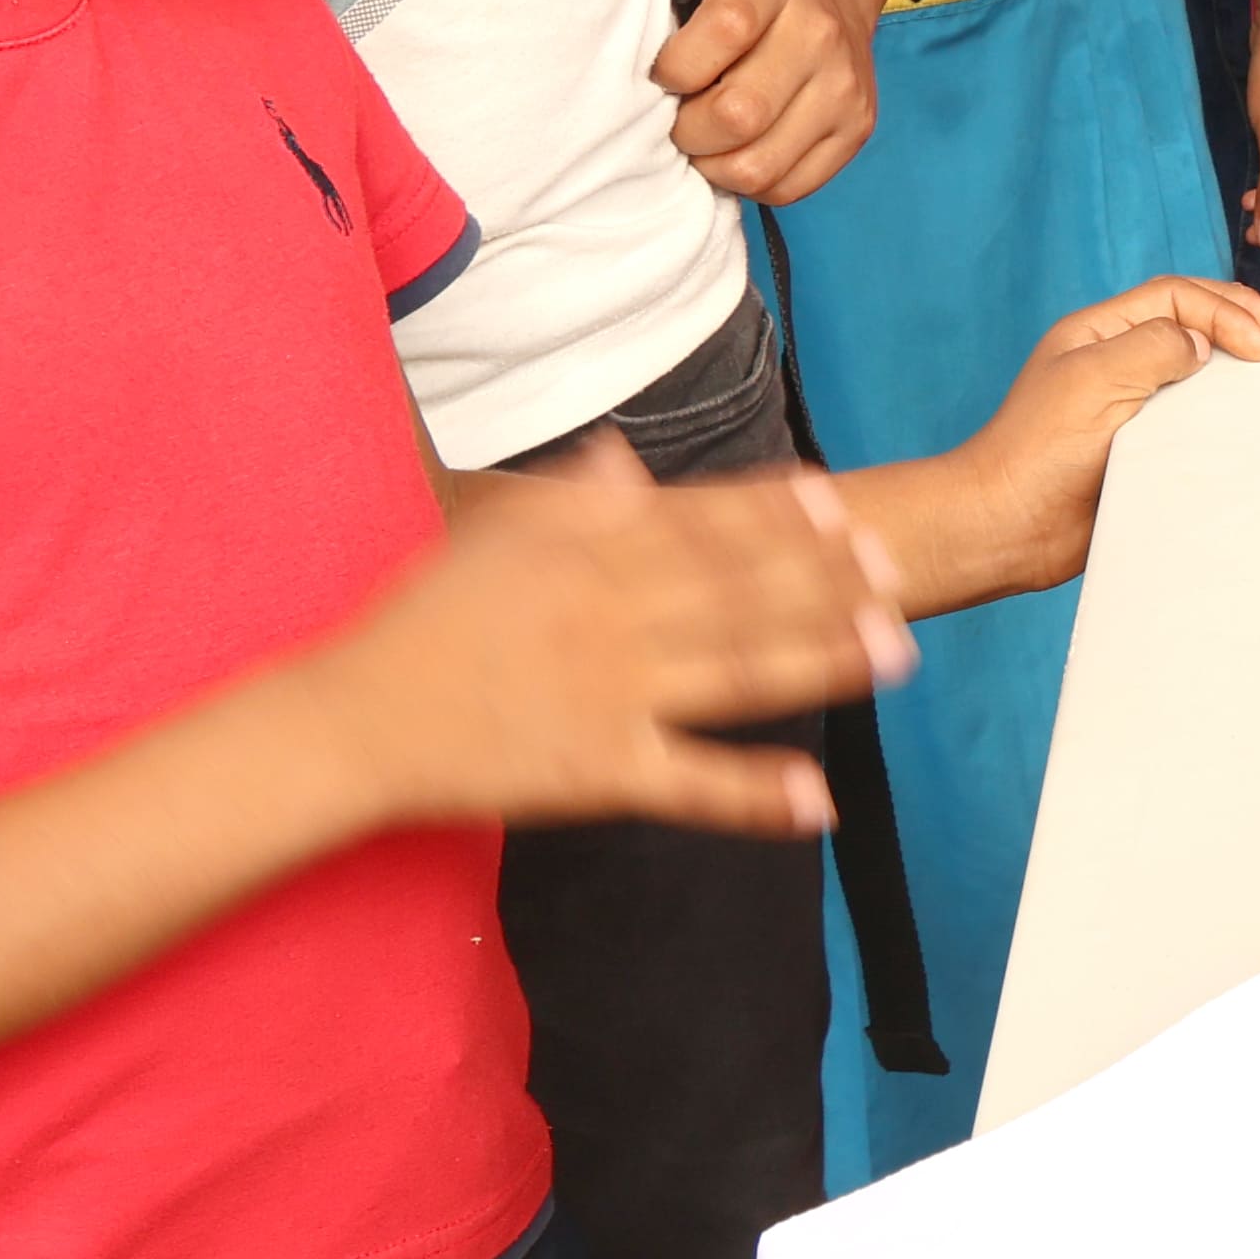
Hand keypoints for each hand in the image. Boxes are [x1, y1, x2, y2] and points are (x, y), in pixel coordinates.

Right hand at [328, 440, 907, 835]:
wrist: (357, 719)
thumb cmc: (423, 625)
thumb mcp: (491, 539)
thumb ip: (568, 499)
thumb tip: (626, 459)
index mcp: (586, 558)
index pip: (696, 525)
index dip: (772, 512)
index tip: (836, 497)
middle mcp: (611, 618)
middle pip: (737, 591)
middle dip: (825, 577)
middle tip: (902, 567)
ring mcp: (611, 696)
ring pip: (737, 674)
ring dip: (823, 661)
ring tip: (898, 653)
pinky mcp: (601, 771)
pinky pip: (692, 784)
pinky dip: (755, 794)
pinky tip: (819, 799)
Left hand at [655, 0, 880, 198]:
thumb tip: (609, 45)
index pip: (727, 29)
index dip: (677, 67)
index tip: (660, 74)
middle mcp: (821, 29)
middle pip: (740, 114)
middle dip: (687, 130)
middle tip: (674, 119)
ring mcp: (845, 84)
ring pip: (758, 164)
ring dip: (712, 165)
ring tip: (701, 141)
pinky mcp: (858, 128)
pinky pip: (788, 188)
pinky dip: (747, 183)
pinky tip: (735, 152)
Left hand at [892, 272, 1259, 610]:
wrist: (1010, 528)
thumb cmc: (1037, 451)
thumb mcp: (1094, 378)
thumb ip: (1153, 347)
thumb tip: (1201, 345)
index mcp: (1099, 334)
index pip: (1175, 297)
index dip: (1224, 309)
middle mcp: (1116, 365)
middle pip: (1190, 325)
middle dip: (1239, 324)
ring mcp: (1131, 410)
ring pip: (1196, 376)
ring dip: (1235, 373)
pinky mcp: (1143, 454)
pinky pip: (1193, 428)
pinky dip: (1225, 421)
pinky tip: (1249, 427)